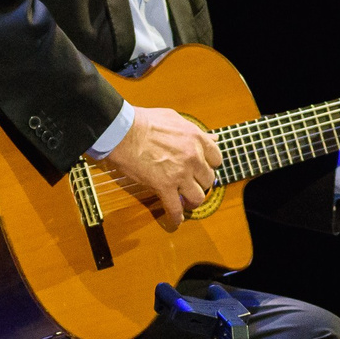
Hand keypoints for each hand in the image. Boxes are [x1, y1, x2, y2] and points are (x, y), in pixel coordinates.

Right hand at [98, 105, 220, 225]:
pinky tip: (176, 219)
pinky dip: (176, 216)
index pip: (216, 158)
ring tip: (186, 202)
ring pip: (198, 197)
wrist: (123, 132)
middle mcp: (193, 158)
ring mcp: (180, 174)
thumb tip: (213, 137)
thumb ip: (195, 131)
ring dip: (193, 201)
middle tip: (192, 184)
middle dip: (201, 183)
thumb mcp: (175, 119)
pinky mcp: (164, 187)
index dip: (209, 165)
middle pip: (208, 179)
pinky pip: (175, 208)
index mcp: (196, 139)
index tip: (202, 169)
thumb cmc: (144, 122)